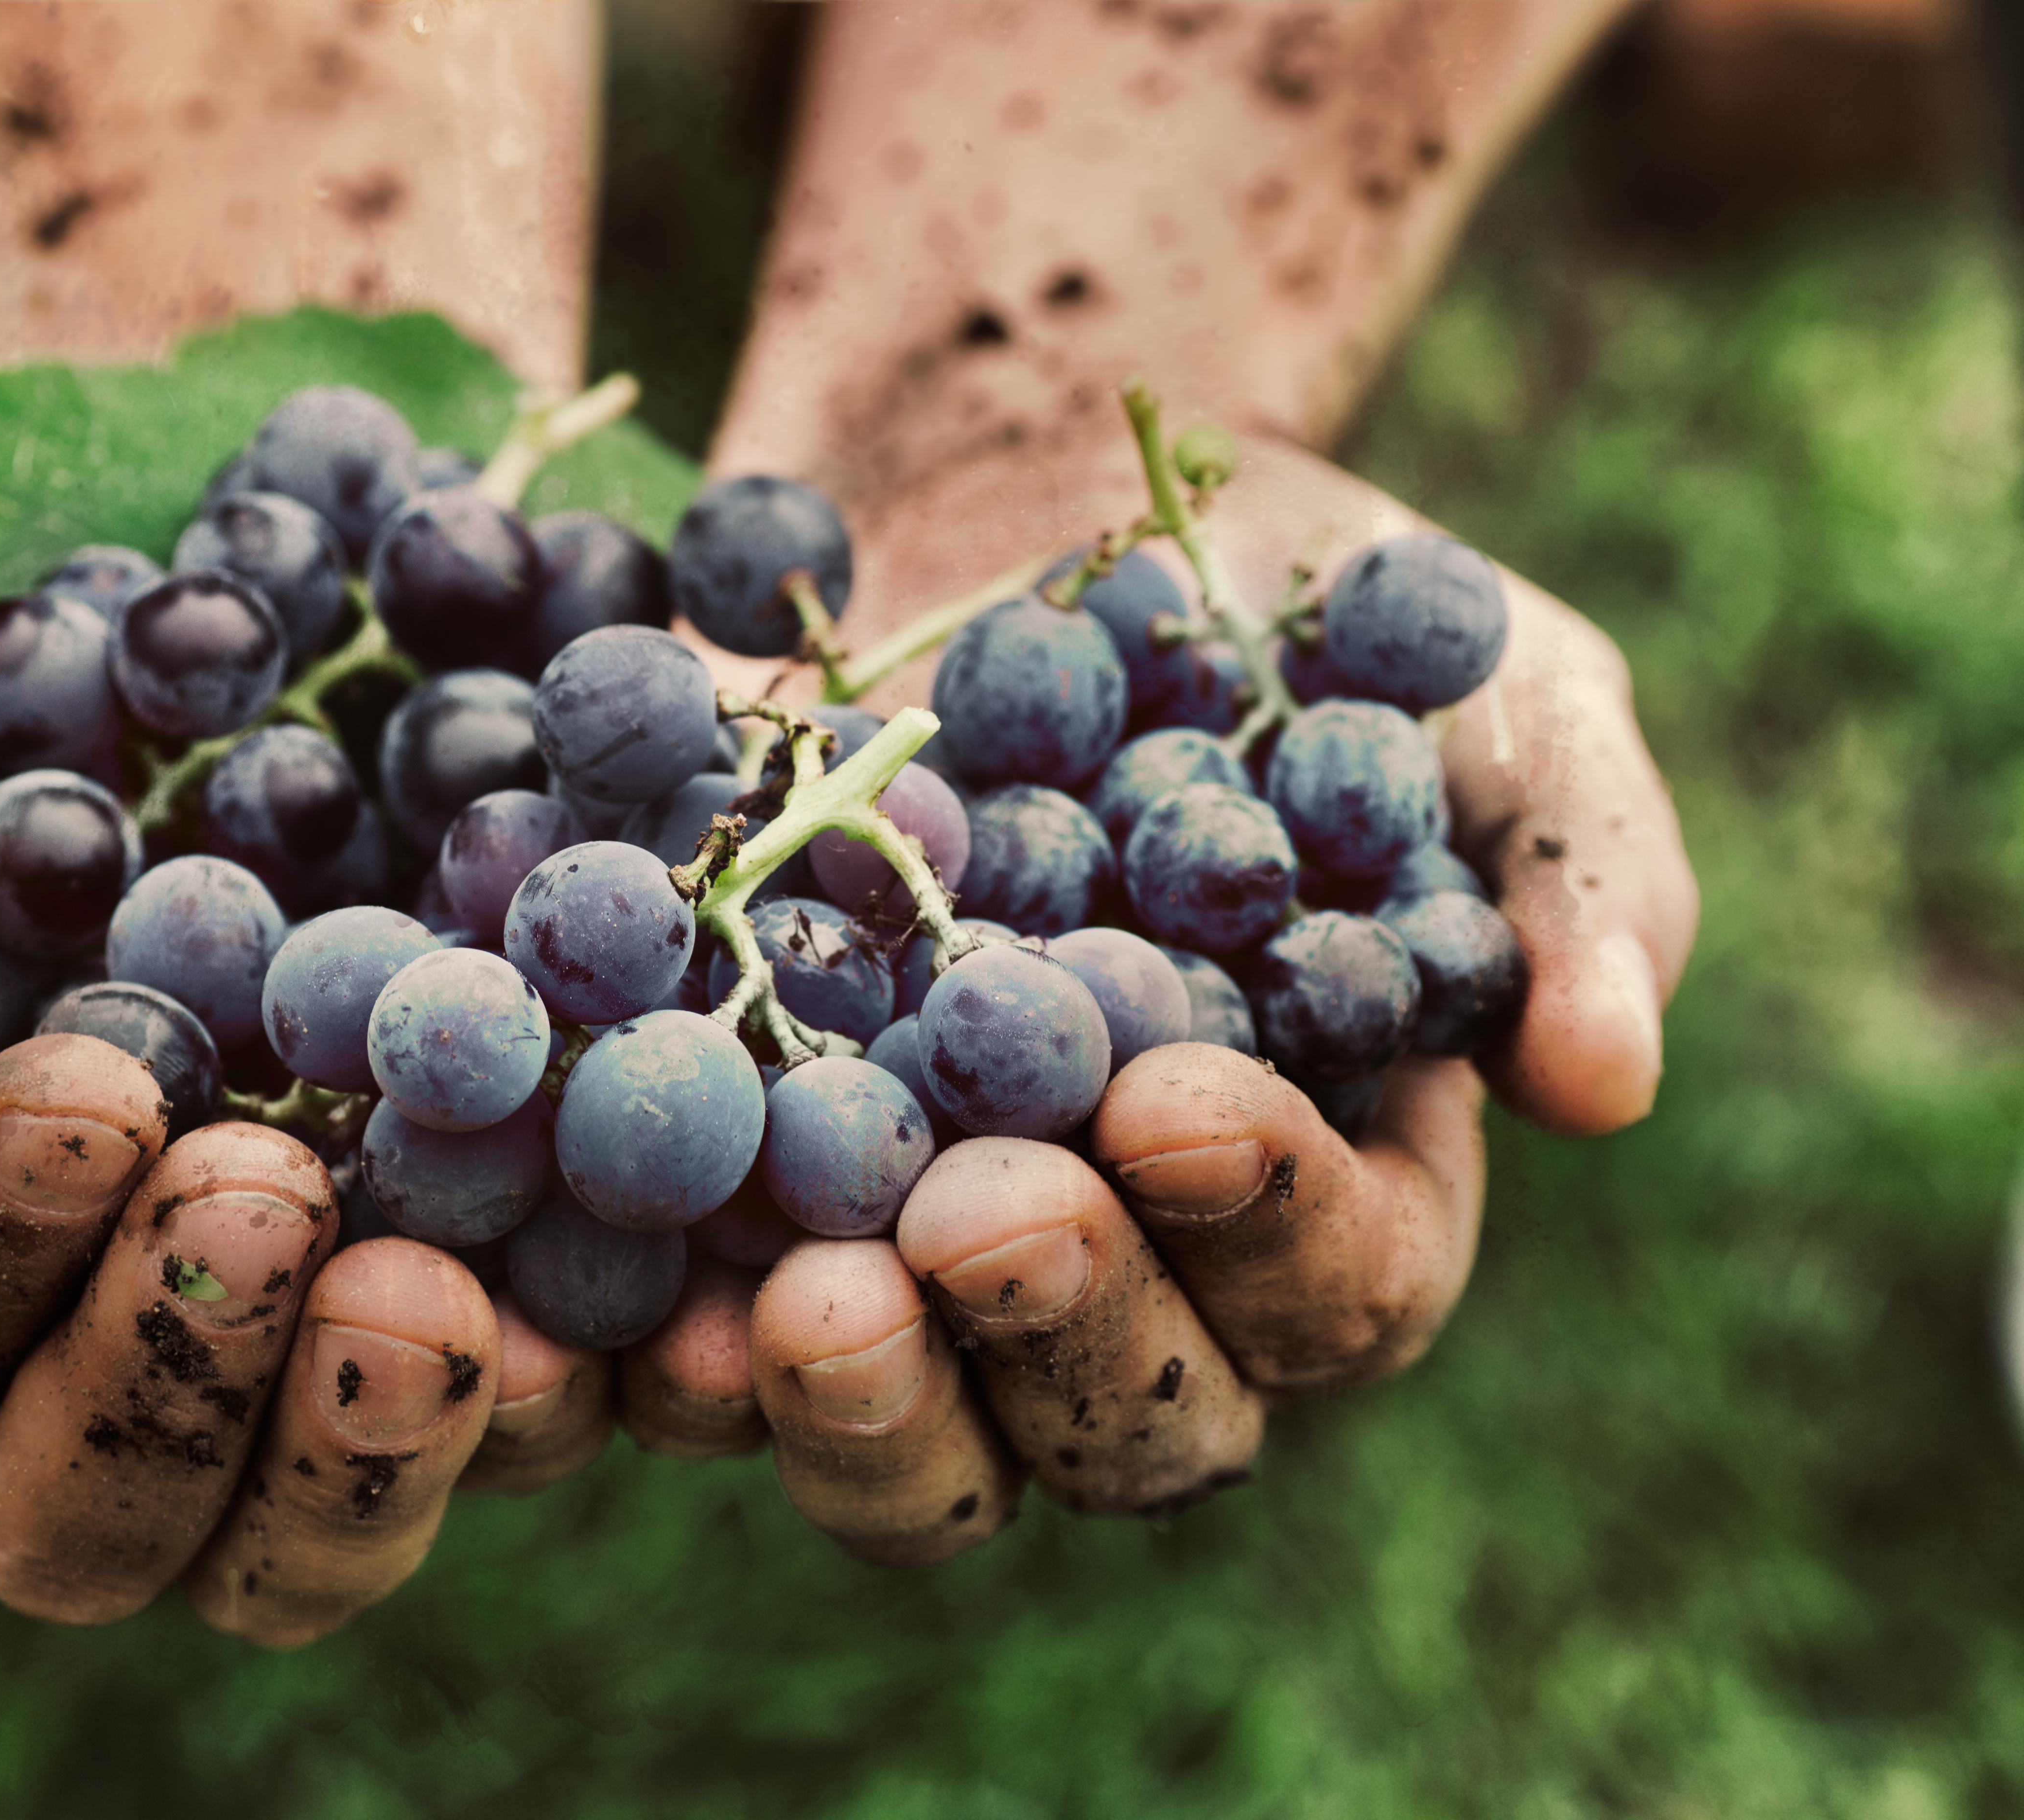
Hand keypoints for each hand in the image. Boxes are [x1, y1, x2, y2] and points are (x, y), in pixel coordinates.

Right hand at [0, 0, 700, 1642]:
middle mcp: (102, 1302)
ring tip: (467, 1307)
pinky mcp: (522, 1258)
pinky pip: (571, 1398)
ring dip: (381, 1452)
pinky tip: (701, 1309)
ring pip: (315, 1523)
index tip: (98, 1090)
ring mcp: (320, 1302)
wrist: (274, 530)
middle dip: (170, 1391)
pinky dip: (629, 1384)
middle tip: (271, 1203)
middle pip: (91, 1509)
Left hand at [718, 437, 1696, 1556]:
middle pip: (1123, 1415)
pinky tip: (607, 1296)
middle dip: (1056, 1332)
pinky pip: (697, 1324)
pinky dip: (653, 1338)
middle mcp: (1135, 1263)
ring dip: (854, 1399)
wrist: (1024, 498)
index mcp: (1332, 1185)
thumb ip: (1575, 875)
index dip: (1270, 1221)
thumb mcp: (1488, 694)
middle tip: (976, 1220)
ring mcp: (925, 1244)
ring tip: (788, 1307)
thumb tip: (1607, 1080)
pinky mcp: (745, 1187)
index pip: (1337, 1286)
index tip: (1177, 1100)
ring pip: (911, 1427)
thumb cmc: (1294, 611)